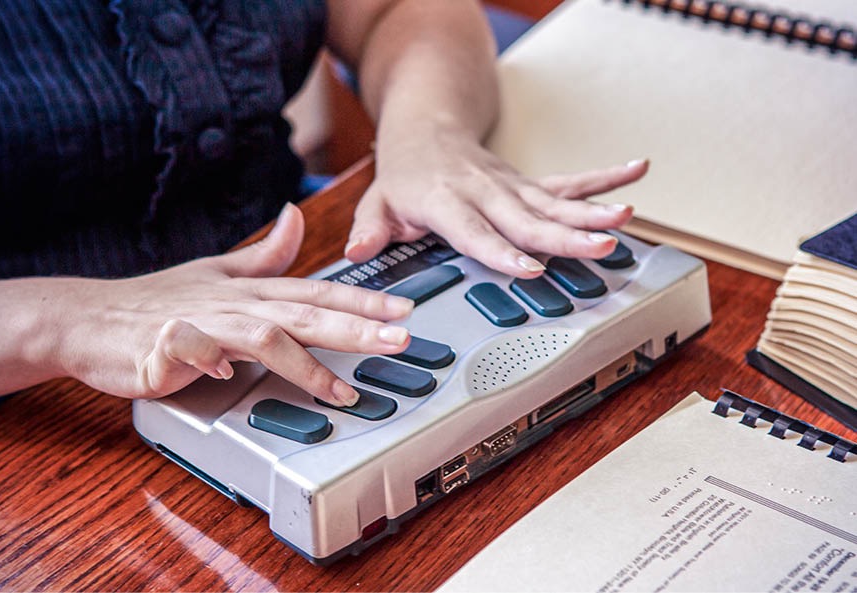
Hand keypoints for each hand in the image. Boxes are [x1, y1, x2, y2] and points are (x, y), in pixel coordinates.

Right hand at [55, 204, 413, 405]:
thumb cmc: (157, 301)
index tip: (404, 311)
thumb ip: (265, 255)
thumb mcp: (218, 273)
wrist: (90, 318)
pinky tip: (223, 373)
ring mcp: (201, 324)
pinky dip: (206, 357)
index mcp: (250, 290)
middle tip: (399, 339)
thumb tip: (297, 217)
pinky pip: (188, 349)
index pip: (317, 291)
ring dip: (305, 363)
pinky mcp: (163, 346)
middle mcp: (234, 304)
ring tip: (341, 389)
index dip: (363, 300)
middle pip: (304, 313)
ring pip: (262, 336)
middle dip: (356, 326)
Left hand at [344, 123, 645, 277]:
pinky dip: (604, 177)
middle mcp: (484, 191)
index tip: (530, 269)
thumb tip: (357, 252)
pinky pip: (570, 182)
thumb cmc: (405, 174)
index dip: (503, 252)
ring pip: (555, 202)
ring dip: (593, 210)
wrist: (426, 127)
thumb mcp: (379, 202)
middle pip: (528, 218)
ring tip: (626, 215)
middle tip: (599, 247)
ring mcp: (511, 186)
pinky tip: (636, 172)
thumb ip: (371, 229)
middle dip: (565, 236)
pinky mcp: (529, 182)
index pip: (476, 232)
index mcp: (445, 201)